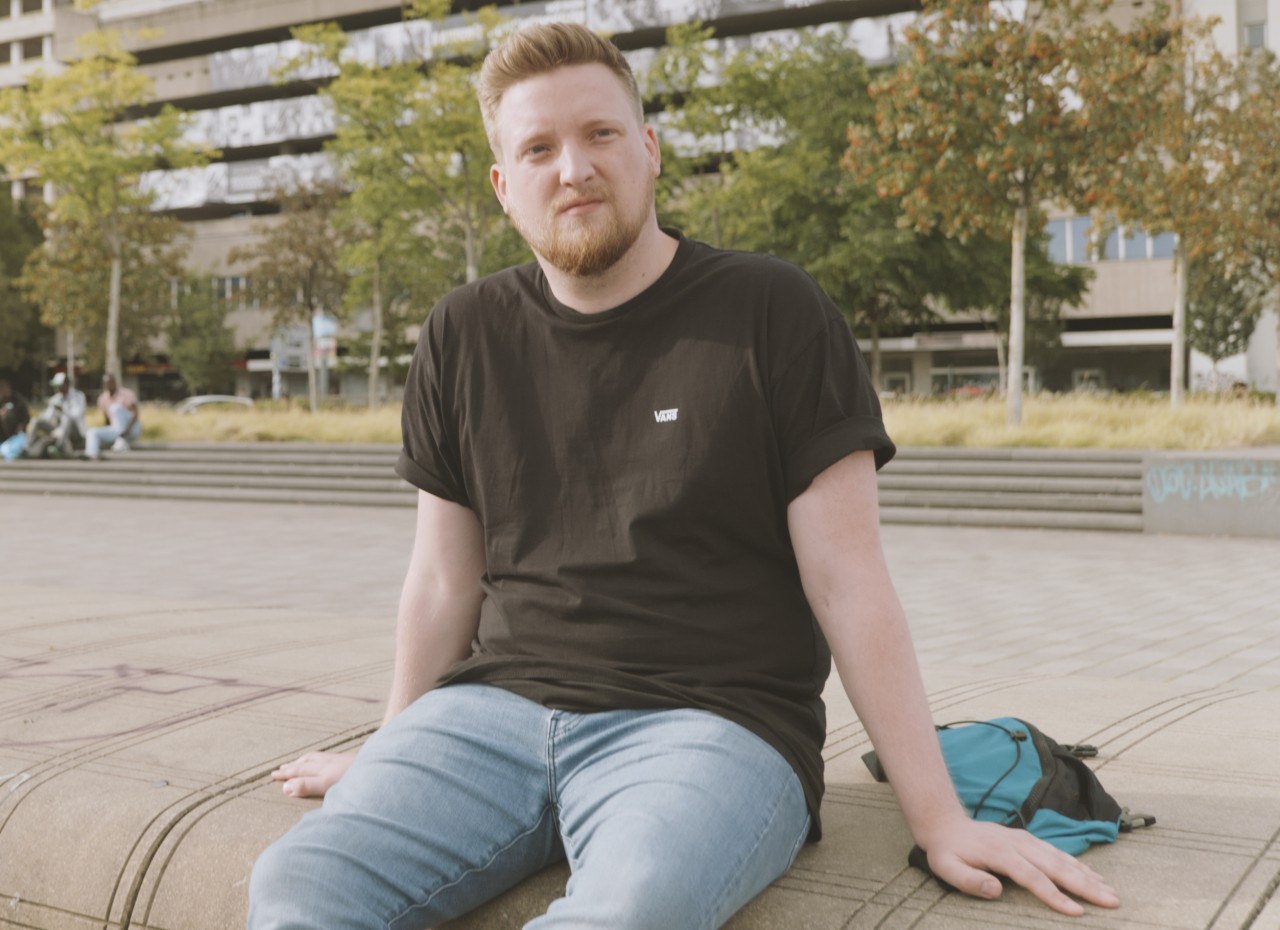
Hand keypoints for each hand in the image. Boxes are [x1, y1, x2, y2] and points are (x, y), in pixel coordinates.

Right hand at [270, 750, 355, 797]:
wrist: (384, 765)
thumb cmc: (357, 780)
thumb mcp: (328, 786)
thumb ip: (307, 787)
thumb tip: (285, 788)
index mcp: (324, 771)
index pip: (300, 772)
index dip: (287, 775)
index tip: (273, 776)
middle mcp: (330, 764)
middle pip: (307, 763)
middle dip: (292, 767)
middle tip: (279, 769)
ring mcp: (341, 761)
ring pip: (318, 758)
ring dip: (304, 760)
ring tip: (297, 762)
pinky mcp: (351, 760)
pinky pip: (329, 757)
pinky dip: (319, 758)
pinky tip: (324, 760)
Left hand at [922, 817, 1119, 915]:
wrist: (946, 824)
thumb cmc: (947, 852)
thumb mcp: (947, 868)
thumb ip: (970, 880)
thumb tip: (997, 890)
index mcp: (1000, 852)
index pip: (1032, 877)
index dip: (1054, 895)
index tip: (1076, 911)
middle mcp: (1018, 843)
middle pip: (1056, 866)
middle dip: (1085, 885)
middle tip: (1112, 901)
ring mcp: (1025, 839)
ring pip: (1061, 858)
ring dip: (1087, 875)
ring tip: (1111, 892)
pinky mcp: (1028, 839)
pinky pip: (1057, 853)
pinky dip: (1077, 864)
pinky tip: (1094, 876)